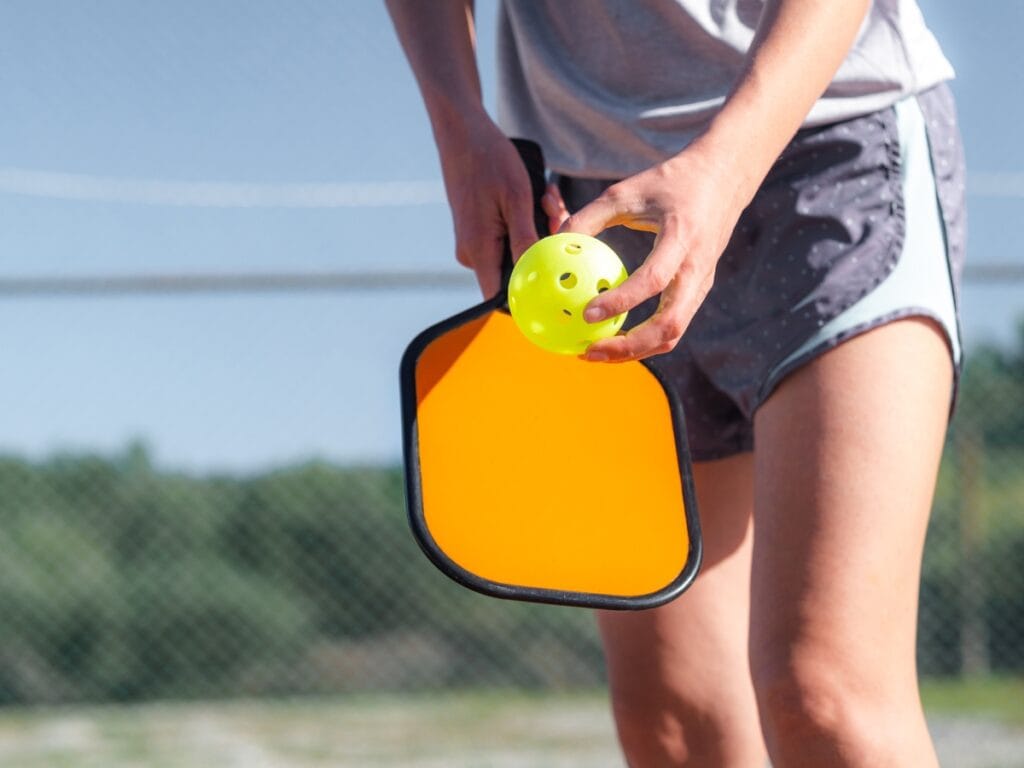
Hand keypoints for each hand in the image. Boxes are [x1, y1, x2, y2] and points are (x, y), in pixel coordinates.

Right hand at [436, 119, 539, 298]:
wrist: (463, 133)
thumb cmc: (490, 160)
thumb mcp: (517, 198)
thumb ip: (525, 240)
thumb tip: (536, 274)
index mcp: (479, 249)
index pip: (498, 296)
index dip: (526, 298)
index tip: (554, 284)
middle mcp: (472, 252)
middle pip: (513, 273)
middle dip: (542, 251)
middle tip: (556, 214)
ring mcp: (474, 242)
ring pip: (515, 253)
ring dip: (538, 232)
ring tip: (548, 198)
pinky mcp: (479, 231)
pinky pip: (508, 239)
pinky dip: (527, 223)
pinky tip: (539, 198)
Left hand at [560, 147, 751, 361]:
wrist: (724, 178)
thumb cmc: (670, 182)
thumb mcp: (626, 191)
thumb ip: (589, 216)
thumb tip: (552, 242)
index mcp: (682, 238)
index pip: (654, 279)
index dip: (621, 301)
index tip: (587, 313)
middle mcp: (697, 268)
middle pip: (670, 325)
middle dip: (629, 346)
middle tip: (589, 351)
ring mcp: (702, 284)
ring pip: (673, 334)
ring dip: (635, 350)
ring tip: (595, 352)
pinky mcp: (699, 290)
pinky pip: (673, 324)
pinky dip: (643, 338)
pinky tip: (613, 337)